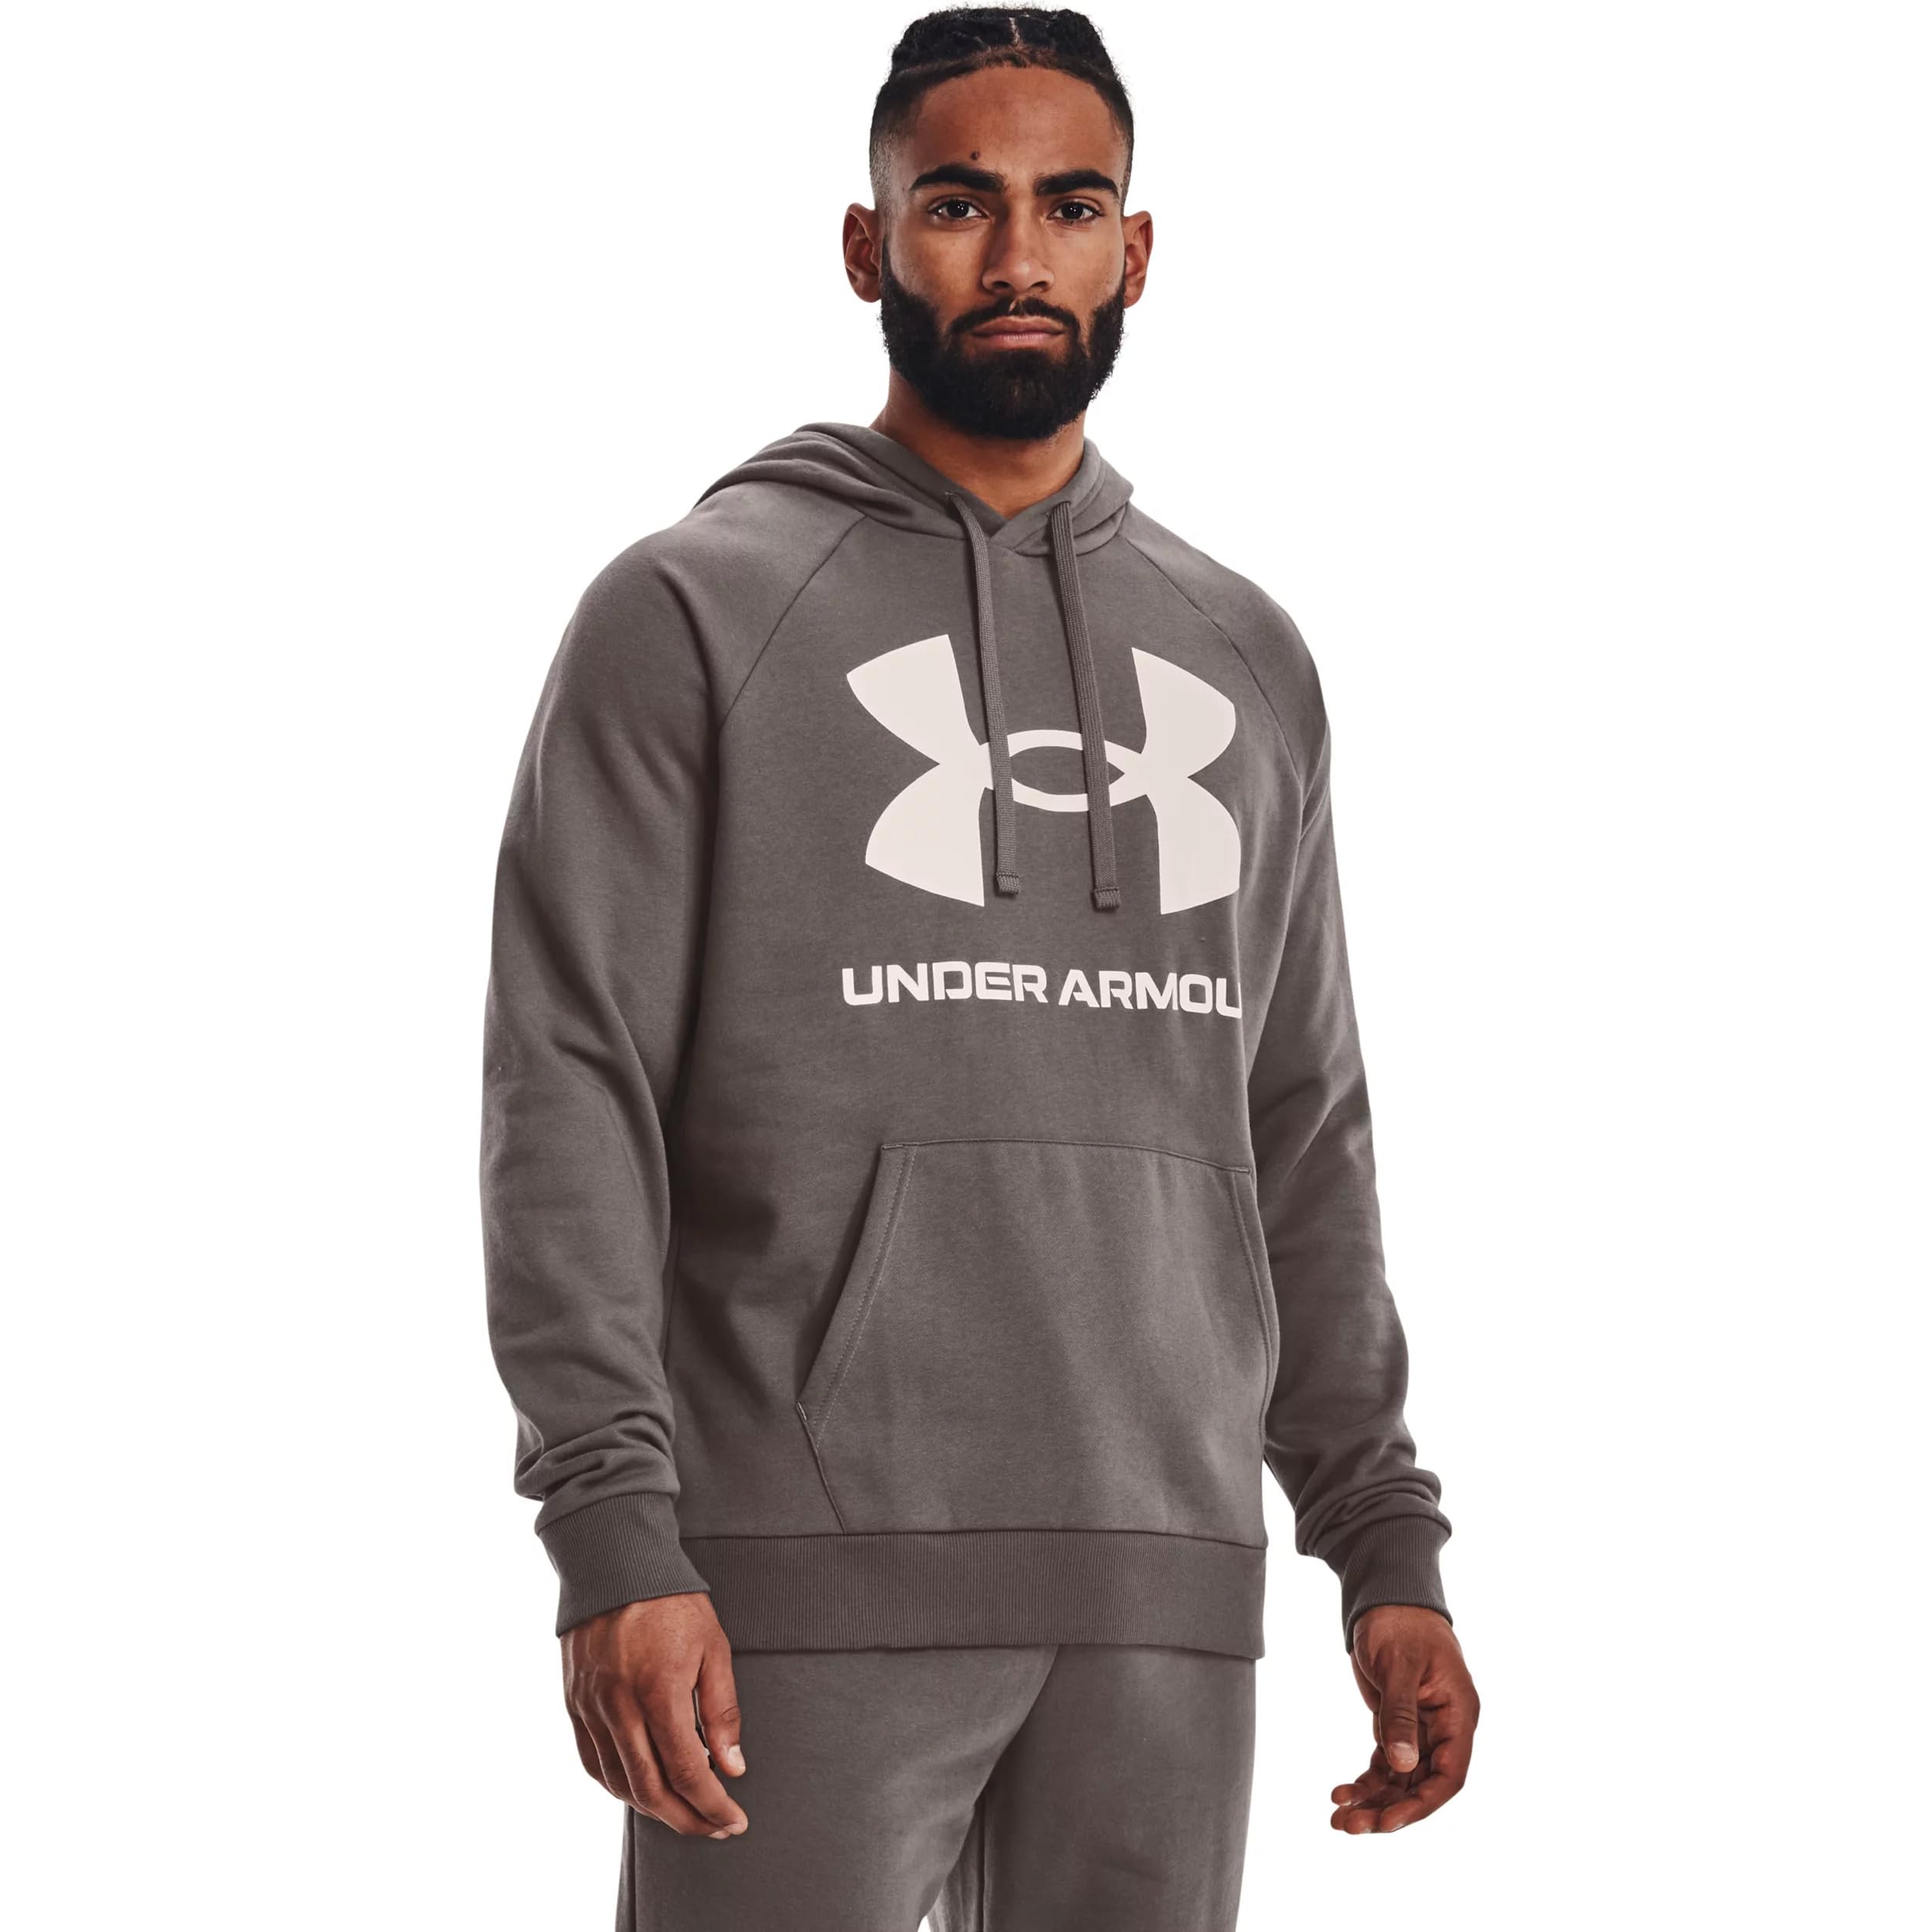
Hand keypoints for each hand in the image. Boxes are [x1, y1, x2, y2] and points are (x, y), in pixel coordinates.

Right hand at [561, 1592, 750, 1838]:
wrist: (615, 1563)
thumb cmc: (672, 1602)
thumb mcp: (713, 1647)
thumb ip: (721, 1711)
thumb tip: (731, 1767)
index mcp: (659, 1690)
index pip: (686, 1771)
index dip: (712, 1805)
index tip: (733, 1821)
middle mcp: (619, 1705)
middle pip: (650, 1789)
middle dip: (686, 1819)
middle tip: (714, 1828)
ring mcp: (591, 1707)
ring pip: (618, 1782)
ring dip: (652, 1809)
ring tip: (684, 1813)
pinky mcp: (574, 1703)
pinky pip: (591, 1762)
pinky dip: (617, 1787)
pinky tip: (641, 1790)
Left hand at [1330, 1604, 1477, 1832]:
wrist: (1386, 1597)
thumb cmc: (1400, 1623)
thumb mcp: (1400, 1666)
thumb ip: (1401, 1715)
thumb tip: (1401, 1765)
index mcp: (1458, 1715)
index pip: (1449, 1775)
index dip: (1421, 1804)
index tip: (1388, 1822)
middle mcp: (1444, 1729)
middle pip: (1421, 1785)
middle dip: (1388, 1809)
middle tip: (1348, 1826)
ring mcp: (1421, 1729)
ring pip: (1401, 1780)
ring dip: (1373, 1801)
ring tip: (1337, 1819)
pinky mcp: (1398, 1725)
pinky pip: (1386, 1765)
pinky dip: (1365, 1782)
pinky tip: (1341, 1794)